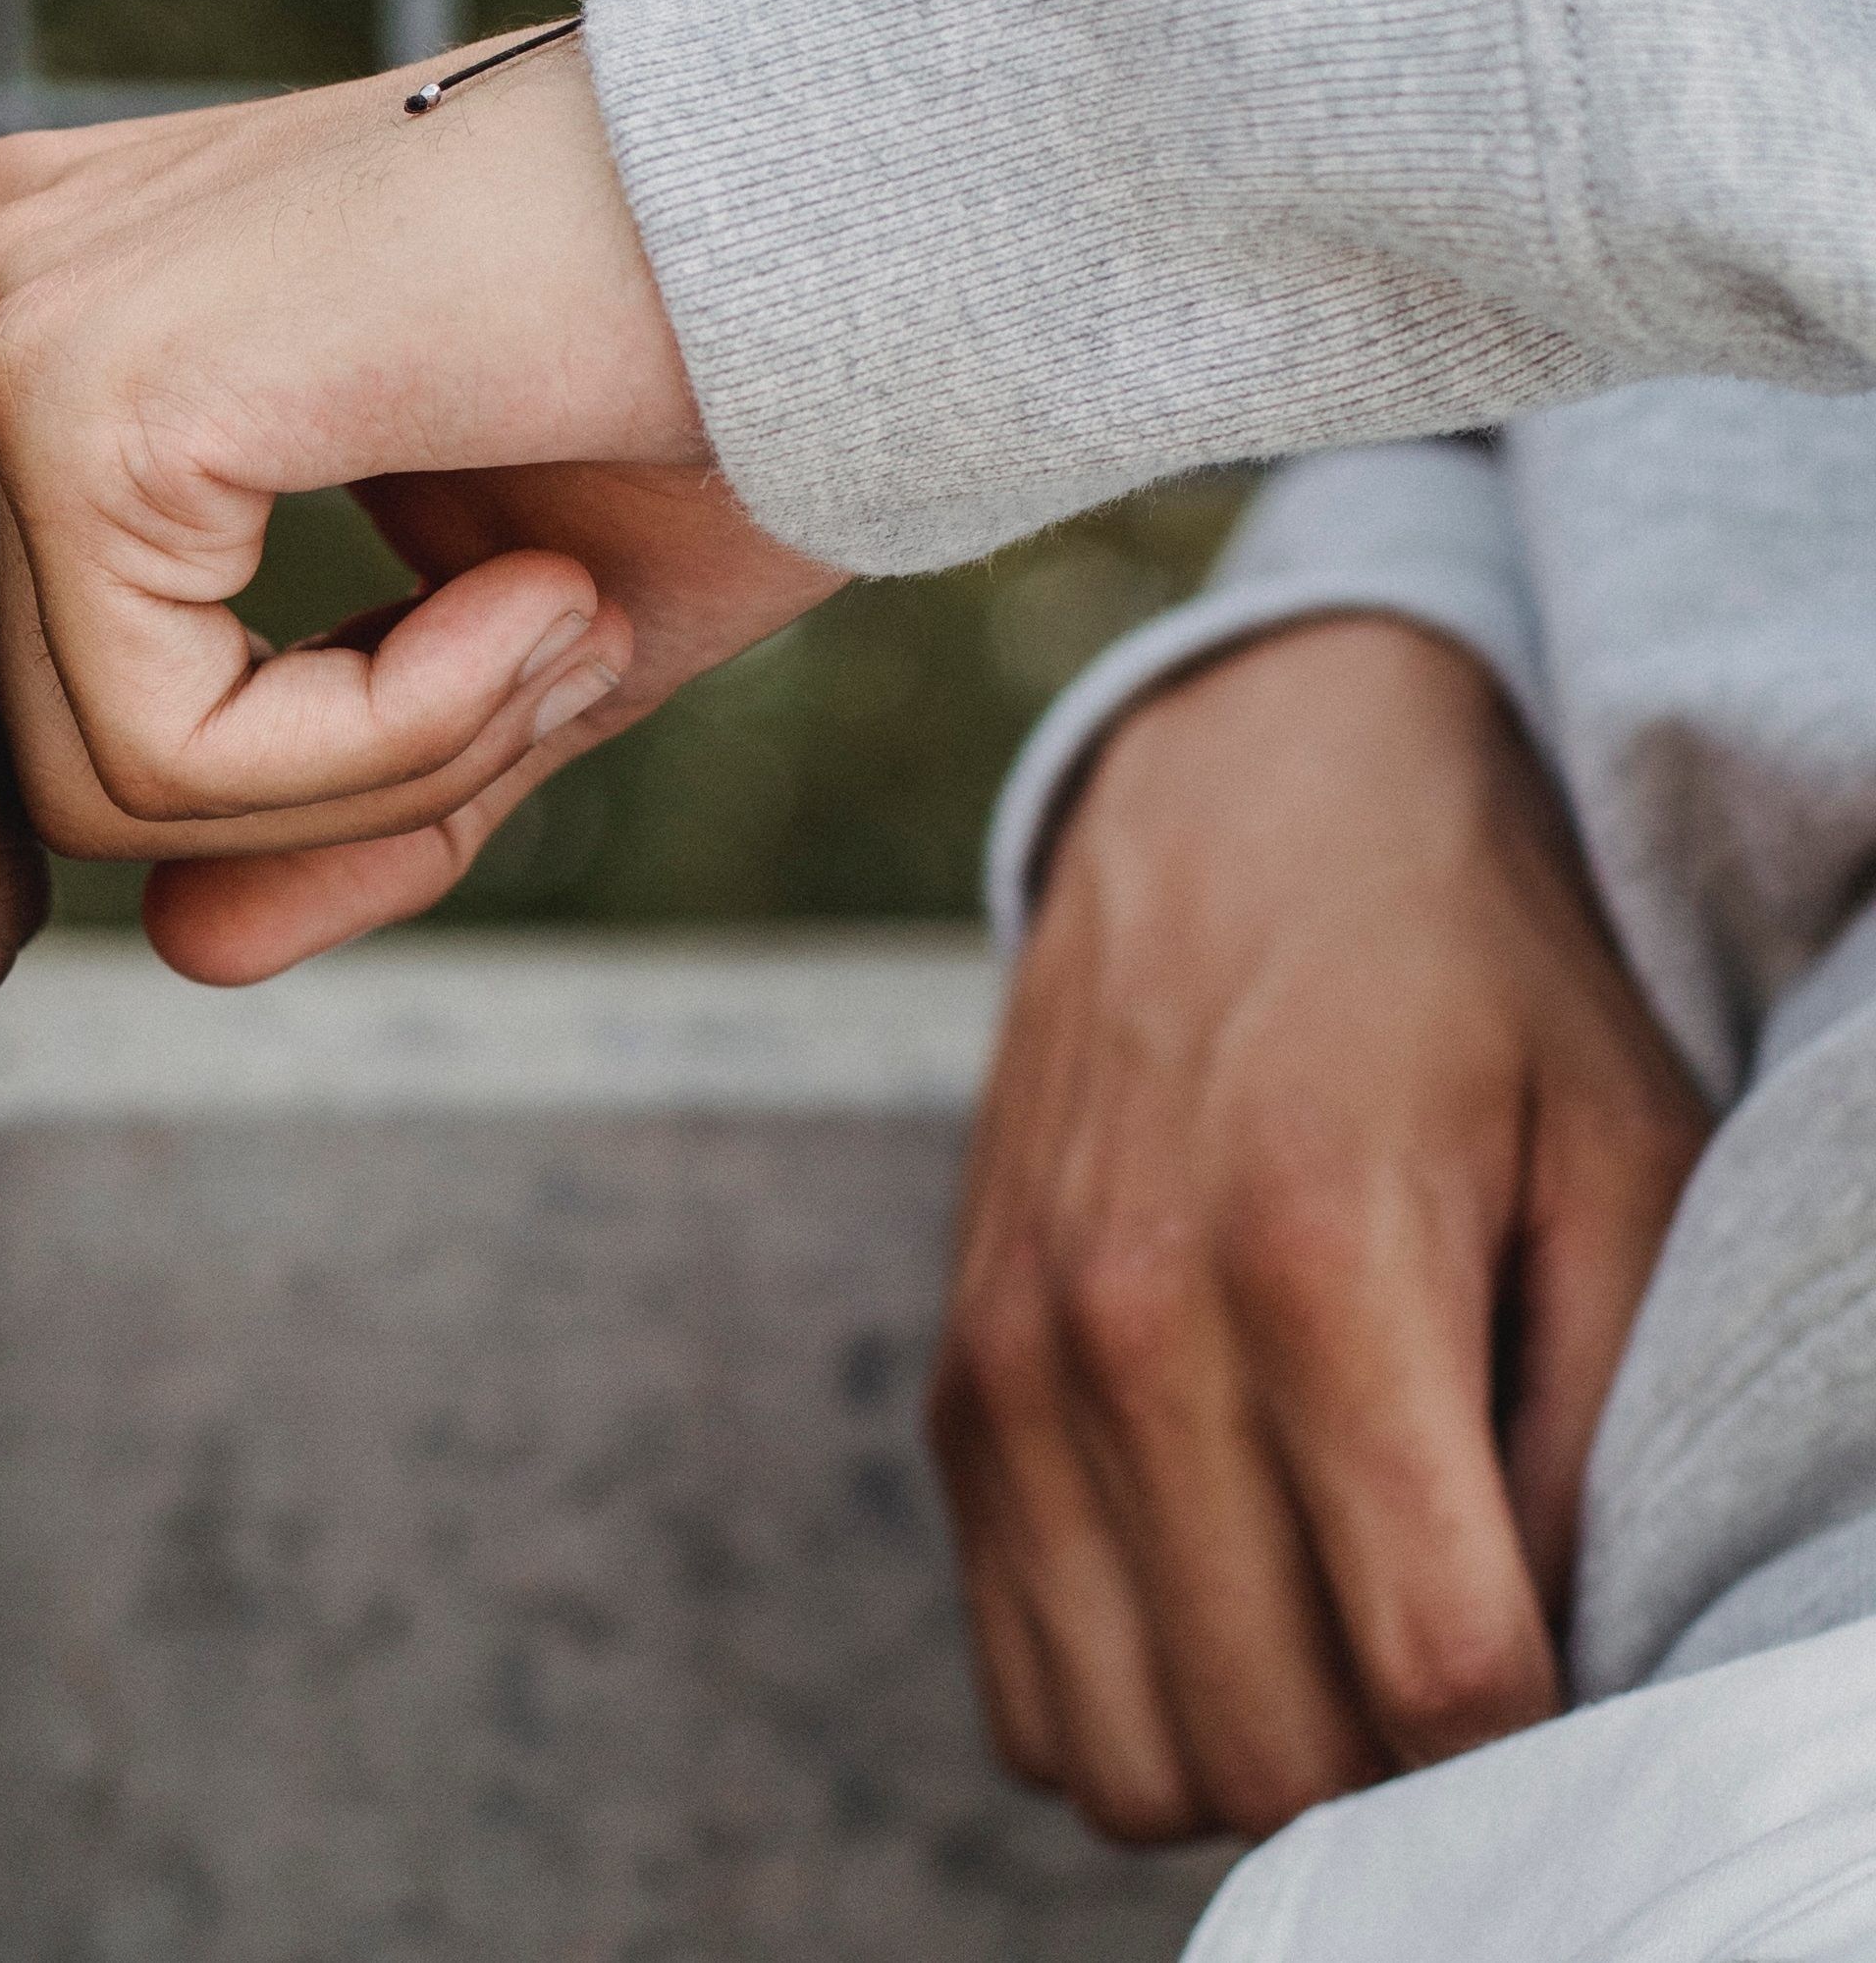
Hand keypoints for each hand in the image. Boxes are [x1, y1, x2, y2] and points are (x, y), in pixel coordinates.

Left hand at [0, 30, 841, 974]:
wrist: (858, 188)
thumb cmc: (705, 377)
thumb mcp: (494, 643)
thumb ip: (335, 786)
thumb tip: (176, 949)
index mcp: (73, 305)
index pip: (81, 681)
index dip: (329, 756)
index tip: (543, 627)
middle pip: (59, 746)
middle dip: (347, 773)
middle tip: (567, 636)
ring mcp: (16, 321)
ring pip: (103, 777)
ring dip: (389, 758)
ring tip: (565, 607)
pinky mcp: (83, 395)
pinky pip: (165, 748)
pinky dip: (389, 736)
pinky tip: (546, 592)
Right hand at [933, 615, 1706, 1841]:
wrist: (1231, 806)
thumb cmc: (1472, 984)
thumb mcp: (1619, 1156)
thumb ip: (1605, 1415)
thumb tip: (1555, 1648)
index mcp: (1323, 1262)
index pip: (1440, 1666)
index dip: (1538, 1733)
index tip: (1573, 1665)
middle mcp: (1127, 1331)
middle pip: (1271, 1747)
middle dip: (1398, 1766)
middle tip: (1467, 1660)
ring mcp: (1011, 1373)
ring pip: (1126, 1758)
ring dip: (1258, 1757)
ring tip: (1345, 1650)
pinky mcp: (953, 1400)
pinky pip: (1028, 1690)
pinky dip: (1139, 1710)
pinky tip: (1234, 1608)